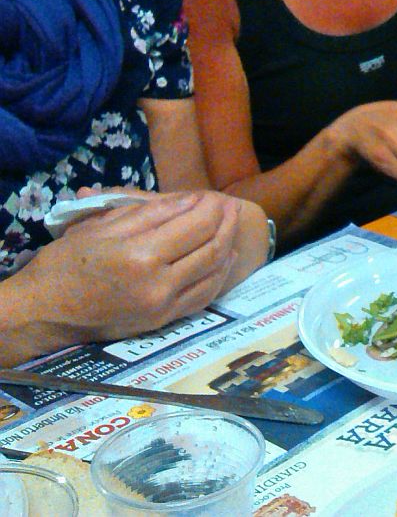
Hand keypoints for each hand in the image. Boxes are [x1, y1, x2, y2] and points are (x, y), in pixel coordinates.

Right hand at [23, 192, 241, 341]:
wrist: (42, 314)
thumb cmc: (63, 265)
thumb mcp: (100, 228)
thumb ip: (148, 213)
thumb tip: (187, 201)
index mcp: (141, 256)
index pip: (195, 225)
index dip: (210, 207)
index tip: (213, 195)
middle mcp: (159, 284)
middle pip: (211, 248)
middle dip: (226, 223)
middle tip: (232, 205)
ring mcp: (163, 307)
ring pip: (213, 272)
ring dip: (228, 246)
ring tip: (232, 226)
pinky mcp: (162, 322)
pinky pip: (203, 296)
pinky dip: (219, 275)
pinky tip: (224, 259)